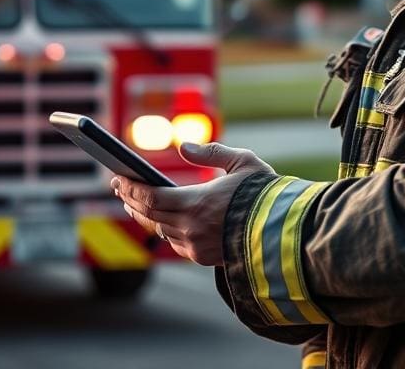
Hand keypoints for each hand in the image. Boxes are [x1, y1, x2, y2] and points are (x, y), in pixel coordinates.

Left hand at [113, 142, 273, 266]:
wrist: (287, 234)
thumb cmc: (266, 195)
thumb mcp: (243, 162)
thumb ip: (212, 152)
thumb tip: (185, 146)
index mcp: (197, 203)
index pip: (150, 197)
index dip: (130, 188)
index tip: (117, 178)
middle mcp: (191, 228)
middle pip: (148, 214)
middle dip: (130, 199)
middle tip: (120, 186)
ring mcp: (196, 246)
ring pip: (160, 230)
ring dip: (145, 215)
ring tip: (135, 201)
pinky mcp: (205, 258)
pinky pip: (175, 243)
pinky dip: (164, 228)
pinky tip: (161, 219)